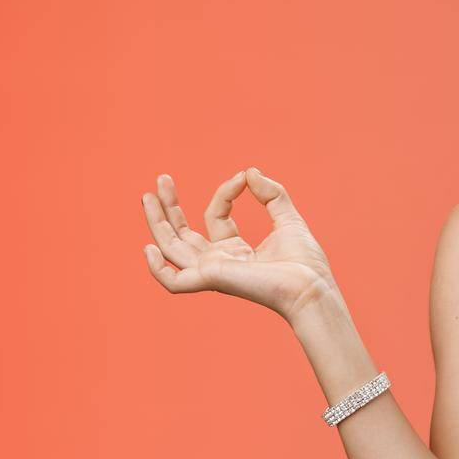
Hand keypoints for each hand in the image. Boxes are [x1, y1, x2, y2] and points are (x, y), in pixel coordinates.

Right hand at [141, 166, 337, 323]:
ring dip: (157, 223)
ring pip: (172, 249)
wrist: (311, 286)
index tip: (242, 177)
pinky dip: (157, 269)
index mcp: (236, 250)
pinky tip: (148, 248)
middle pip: (182, 234)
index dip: (225, 193)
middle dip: (169, 207)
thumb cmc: (305, 263)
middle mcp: (220, 261)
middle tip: (162, 179)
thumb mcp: (288, 219)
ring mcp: (212, 271)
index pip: (216, 216)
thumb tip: (249, 171)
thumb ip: (271, 195)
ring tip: (147, 196)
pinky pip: (173, 282)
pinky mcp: (210, 280)